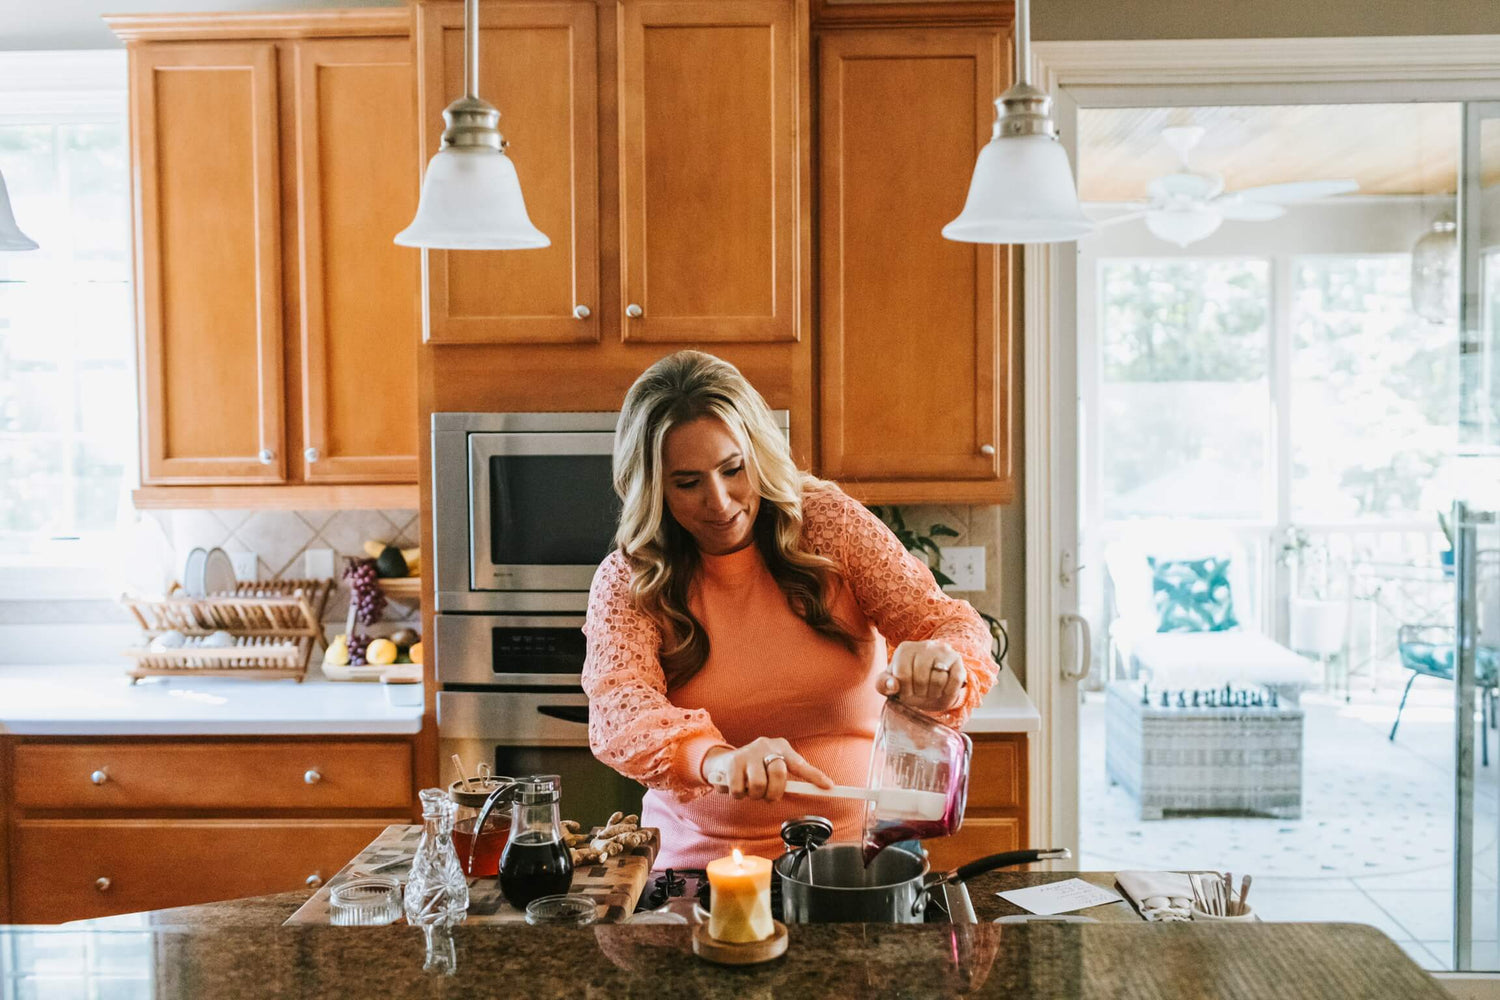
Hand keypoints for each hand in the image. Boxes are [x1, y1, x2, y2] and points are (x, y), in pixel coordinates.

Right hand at [700, 737, 833, 801]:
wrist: (722, 761)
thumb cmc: (754, 768)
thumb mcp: (772, 766)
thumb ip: (788, 777)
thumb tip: (812, 790)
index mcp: (781, 748)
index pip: (801, 764)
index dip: (815, 776)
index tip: (829, 787)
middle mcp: (766, 746)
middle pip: (779, 775)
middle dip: (773, 792)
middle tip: (767, 795)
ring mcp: (749, 752)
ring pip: (758, 785)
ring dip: (754, 795)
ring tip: (749, 789)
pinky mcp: (732, 762)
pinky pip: (740, 790)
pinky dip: (738, 795)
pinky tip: (736, 786)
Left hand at [877, 640, 965, 711]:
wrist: (932, 682)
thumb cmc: (908, 682)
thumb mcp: (890, 684)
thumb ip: (883, 684)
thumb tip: (892, 685)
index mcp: (905, 649)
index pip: (902, 675)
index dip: (904, 690)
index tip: (906, 691)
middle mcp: (925, 645)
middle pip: (921, 678)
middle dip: (919, 692)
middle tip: (920, 692)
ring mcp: (944, 652)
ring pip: (938, 680)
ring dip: (933, 692)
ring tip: (930, 690)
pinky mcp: (958, 661)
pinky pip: (955, 681)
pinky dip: (948, 692)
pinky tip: (942, 690)